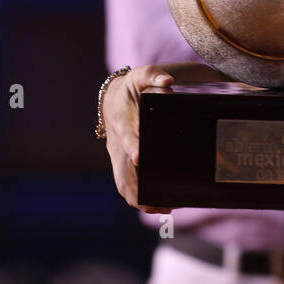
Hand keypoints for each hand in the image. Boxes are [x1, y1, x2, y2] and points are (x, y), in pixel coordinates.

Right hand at [103, 65, 173, 214]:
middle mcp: (117, 142)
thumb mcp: (142, 75)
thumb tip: (168, 81)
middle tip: (160, 202)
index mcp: (122, 120)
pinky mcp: (122, 165)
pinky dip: (140, 199)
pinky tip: (161, 207)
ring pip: (123, 184)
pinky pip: (127, 186)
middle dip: (137, 188)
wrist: (115, 98)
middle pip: (123, 170)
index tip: (139, 156)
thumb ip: (154, 74)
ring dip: (140, 199)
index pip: (126, 134)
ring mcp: (118, 156)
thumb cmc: (134, 88)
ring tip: (165, 209)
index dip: (132, 145)